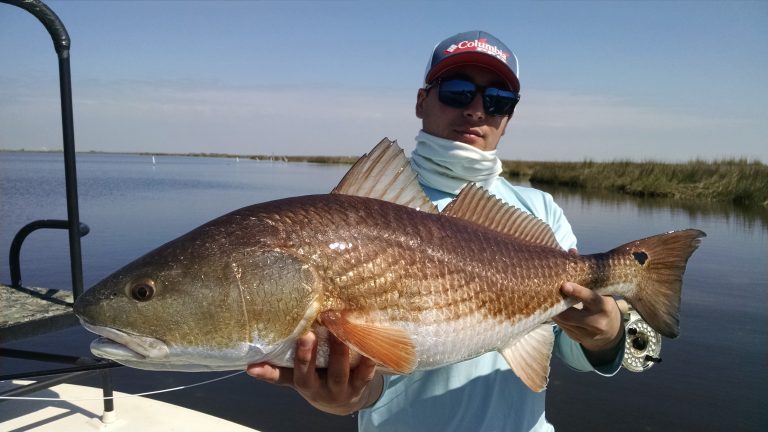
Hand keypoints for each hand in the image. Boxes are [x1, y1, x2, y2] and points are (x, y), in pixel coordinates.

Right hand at [246, 331, 382, 414]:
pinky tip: (368, 346)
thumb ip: (277, 371)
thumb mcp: (297, 378)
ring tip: (339, 330)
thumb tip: (249, 367)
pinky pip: (365, 375)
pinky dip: (367, 362)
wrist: (346, 400)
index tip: (262, 360)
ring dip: (338, 352)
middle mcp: (320, 389)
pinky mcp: (361, 386)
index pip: (289, 374)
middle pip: (311, 374)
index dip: (278, 368)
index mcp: (304, 384)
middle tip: (307, 332)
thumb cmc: (317, 380)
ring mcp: (341, 389)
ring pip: (338, 373)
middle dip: (308, 355)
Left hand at [553, 281, 623, 364]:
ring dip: (553, 311)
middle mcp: (597, 323)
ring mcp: (587, 334)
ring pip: (563, 322)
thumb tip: (571, 261)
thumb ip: (589, 284)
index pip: (591, 299)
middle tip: (547, 293)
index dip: (578, 292)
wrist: (612, 331)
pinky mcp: (578, 339)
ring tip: (546, 300)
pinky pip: (563, 328)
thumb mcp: (603, 295)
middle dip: (557, 304)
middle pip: (570, 315)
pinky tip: (553, 310)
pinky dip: (557, 318)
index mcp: (604, 308)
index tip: (564, 285)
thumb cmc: (604, 306)